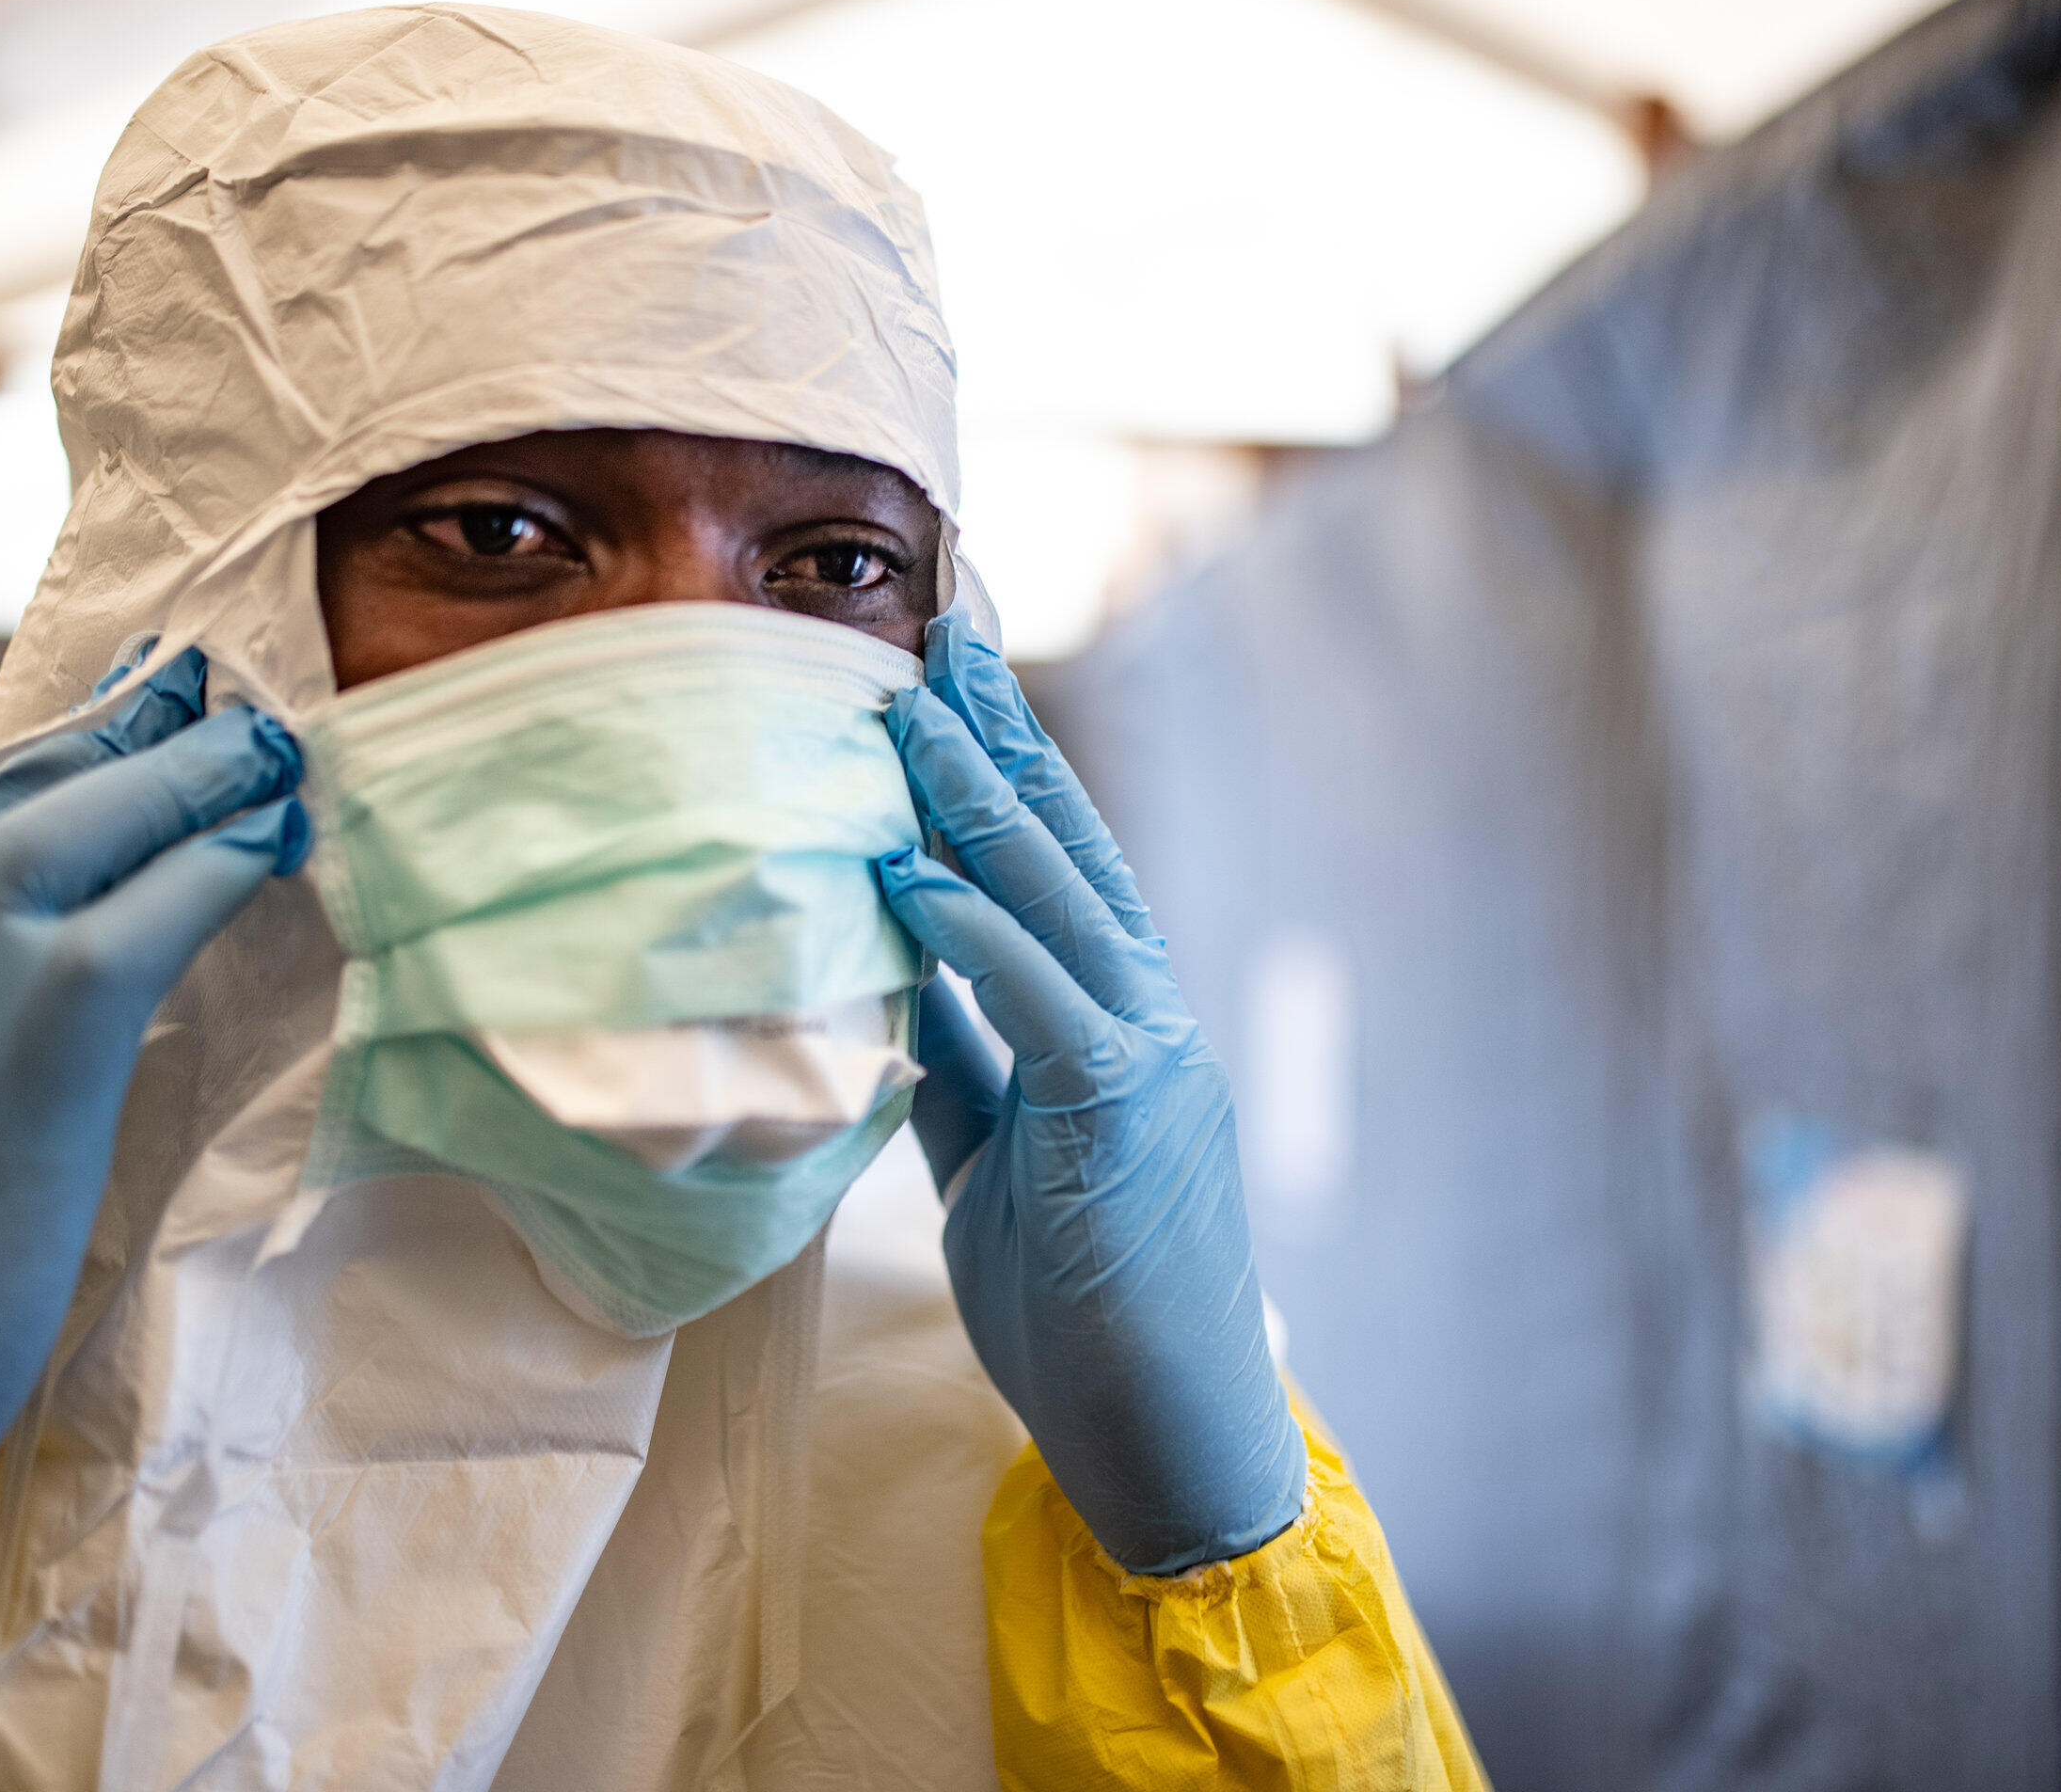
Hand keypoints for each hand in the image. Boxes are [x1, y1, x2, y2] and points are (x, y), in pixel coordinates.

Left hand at [876, 613, 1300, 1574]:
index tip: (937, 679)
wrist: (1166, 1439)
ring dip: (975, 796)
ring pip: (1060, 897)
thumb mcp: (996, 1167)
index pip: (1052, 865)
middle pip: (1066, 843)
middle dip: (997, 730)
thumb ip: (961, 1066)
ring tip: (904, 706)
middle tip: (940, 620)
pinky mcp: (1132, 1117)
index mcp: (1119, 1022)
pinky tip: (914, 871)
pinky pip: (1045, 1003)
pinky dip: (976, 933)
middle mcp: (1149, 1015)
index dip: (994, 765)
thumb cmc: (1084, 1313)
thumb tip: (895, 984)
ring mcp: (1153, 1058)